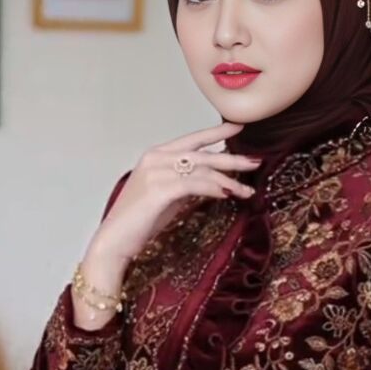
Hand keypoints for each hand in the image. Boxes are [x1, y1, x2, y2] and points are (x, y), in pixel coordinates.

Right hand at [89, 121, 261, 262]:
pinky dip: (213, 188)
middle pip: (202, 154)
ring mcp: (156, 172)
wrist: (114, 241)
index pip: (192, 140)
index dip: (217, 133)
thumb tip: (212, 182)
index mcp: (156, 156)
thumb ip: (185, 185)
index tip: (238, 127)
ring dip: (229, 180)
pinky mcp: (159, 189)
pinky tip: (228, 194)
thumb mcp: (167, 197)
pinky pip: (194, 184)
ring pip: (202, 170)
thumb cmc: (138, 223)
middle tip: (255, 161)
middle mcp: (156, 158)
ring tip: (248, 190)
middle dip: (232, 158)